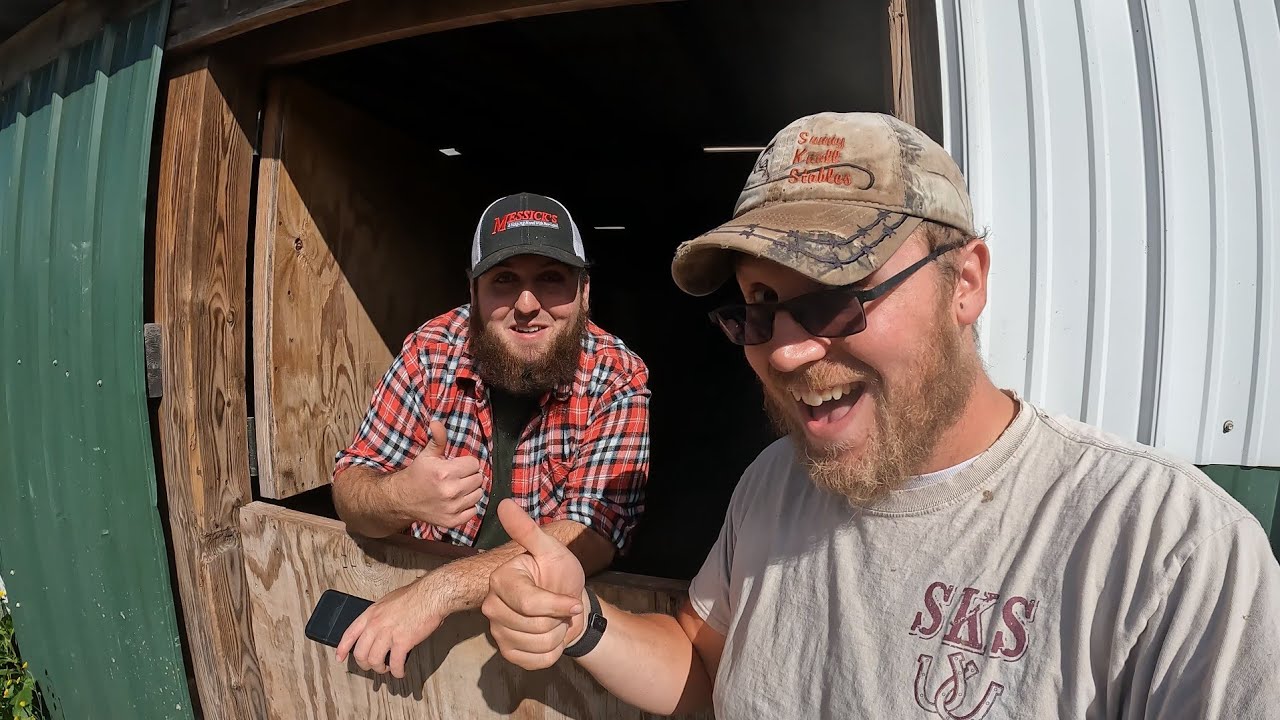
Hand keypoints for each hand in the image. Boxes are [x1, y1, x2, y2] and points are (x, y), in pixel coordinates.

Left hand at [335, 580, 445, 678]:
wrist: (431, 595)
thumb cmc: (415, 596)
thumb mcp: (389, 601)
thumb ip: (380, 615)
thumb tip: (380, 628)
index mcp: (371, 613)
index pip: (349, 634)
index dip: (342, 649)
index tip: (340, 657)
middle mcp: (376, 624)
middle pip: (360, 653)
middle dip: (365, 664)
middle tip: (372, 666)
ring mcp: (388, 634)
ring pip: (374, 661)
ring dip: (381, 669)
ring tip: (387, 669)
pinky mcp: (402, 642)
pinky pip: (395, 664)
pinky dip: (397, 671)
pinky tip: (400, 671)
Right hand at [397, 420, 483, 528]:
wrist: (402, 500)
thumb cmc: (417, 475)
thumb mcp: (426, 455)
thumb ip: (437, 439)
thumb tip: (437, 422)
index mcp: (445, 472)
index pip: (475, 464)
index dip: (467, 463)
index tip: (457, 466)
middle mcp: (451, 491)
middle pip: (478, 479)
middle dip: (469, 476)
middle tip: (457, 477)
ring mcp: (452, 508)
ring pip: (478, 494)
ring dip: (470, 490)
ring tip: (457, 488)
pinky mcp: (452, 521)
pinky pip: (474, 510)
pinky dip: (468, 506)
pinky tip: (457, 501)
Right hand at [482, 499, 586, 669]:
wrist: (567, 604)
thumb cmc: (559, 574)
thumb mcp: (551, 550)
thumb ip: (528, 530)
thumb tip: (504, 504)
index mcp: (500, 579)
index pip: (529, 602)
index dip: (558, 604)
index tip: (574, 599)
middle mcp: (491, 606)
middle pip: (535, 625)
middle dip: (558, 618)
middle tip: (560, 606)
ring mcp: (497, 631)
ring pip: (538, 644)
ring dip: (557, 634)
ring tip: (555, 620)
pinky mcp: (507, 653)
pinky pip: (537, 661)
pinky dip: (553, 652)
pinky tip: (551, 636)